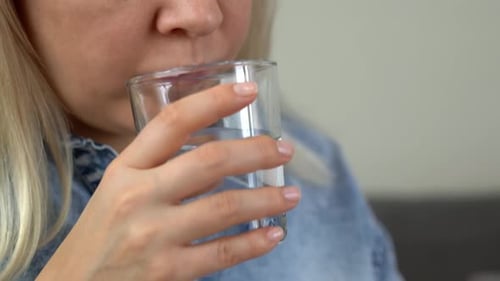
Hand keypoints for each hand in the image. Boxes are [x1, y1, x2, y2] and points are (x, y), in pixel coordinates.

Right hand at [37, 83, 299, 280]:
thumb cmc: (102, 230)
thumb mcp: (119, 186)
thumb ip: (160, 165)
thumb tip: (220, 153)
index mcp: (126, 168)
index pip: (173, 122)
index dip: (214, 100)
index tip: (248, 90)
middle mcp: (139, 196)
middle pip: (210, 161)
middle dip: (256, 151)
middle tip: (283, 149)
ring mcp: (153, 235)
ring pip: (224, 207)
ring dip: (266, 199)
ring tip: (292, 194)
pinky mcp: (167, 272)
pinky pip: (221, 254)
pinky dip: (254, 243)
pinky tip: (275, 233)